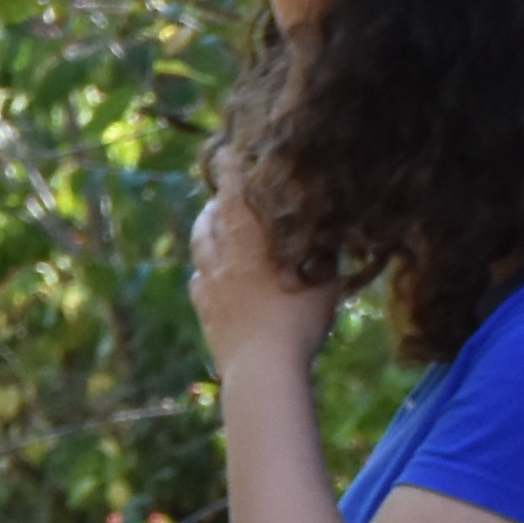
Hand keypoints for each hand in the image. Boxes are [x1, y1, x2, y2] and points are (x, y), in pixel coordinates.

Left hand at [187, 168, 340, 380]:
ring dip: (205, 231)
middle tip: (223, 195)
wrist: (262, 369)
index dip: (231, 174)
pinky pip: (198, 282)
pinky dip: (203, 269)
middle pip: (210, 222)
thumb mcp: (323, 280)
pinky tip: (208, 272)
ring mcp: (209, 289)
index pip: (235, 199)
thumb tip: (325, 229)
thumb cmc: (299, 322)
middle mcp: (223, 262)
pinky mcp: (205, 314)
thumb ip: (320, 251)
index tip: (227, 153)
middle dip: (216, 204)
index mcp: (250, 247)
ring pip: (200, 249)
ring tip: (212, 224)